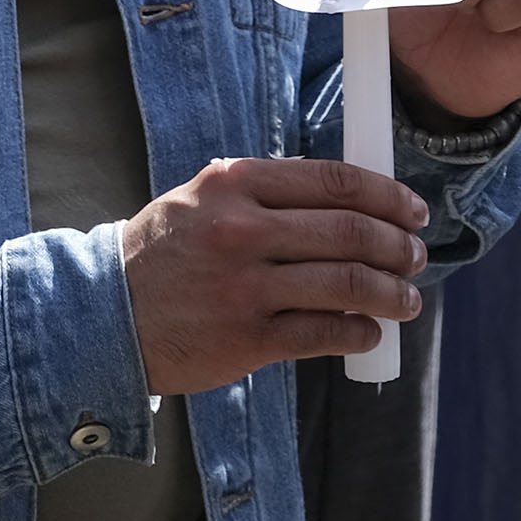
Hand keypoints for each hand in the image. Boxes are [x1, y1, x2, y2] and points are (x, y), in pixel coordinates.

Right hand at [122, 157, 426, 392]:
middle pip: (350, 231)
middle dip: (399, 246)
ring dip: (392, 293)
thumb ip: (260, 191)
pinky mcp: (248, 339)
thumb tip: (338, 196)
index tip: (412, 210)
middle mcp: (242, 231)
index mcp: (233, 184)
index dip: (386, 195)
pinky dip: (359, 332)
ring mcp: (245, 287)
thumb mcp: (198, 200)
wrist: (105, 317)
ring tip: (406, 300)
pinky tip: (368, 332)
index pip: (333, 181)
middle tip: (416, 256)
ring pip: (348, 284)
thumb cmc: (160, 256)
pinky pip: (325, 333)